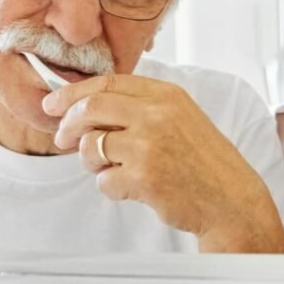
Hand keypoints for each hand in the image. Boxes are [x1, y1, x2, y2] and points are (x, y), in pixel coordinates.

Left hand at [47, 74, 283, 251]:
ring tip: (117, 170)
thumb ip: (140, 107)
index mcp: (166, 94)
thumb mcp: (179, 118)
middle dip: (68, 124)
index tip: (53, 104)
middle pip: (91, 108)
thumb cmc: (203, 162)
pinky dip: (112, 188)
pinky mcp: (143, 176)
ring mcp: (149, 144)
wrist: (230, 200)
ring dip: (93, 163)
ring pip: (91, 146)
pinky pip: (104, 181)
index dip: (74, 93)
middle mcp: (157, 114)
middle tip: (63, 138)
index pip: (108, 83)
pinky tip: (135, 188)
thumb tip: (86, 106)